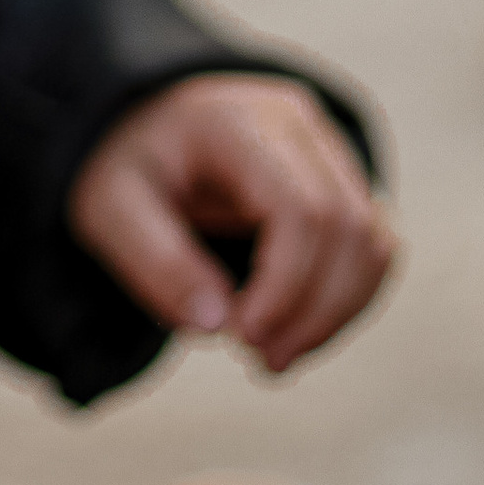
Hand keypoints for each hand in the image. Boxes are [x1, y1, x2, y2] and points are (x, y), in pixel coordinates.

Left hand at [69, 74, 391, 372]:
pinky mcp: (342, 184)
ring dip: (337, 312)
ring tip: (277, 357)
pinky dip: (345, 299)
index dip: (285, 286)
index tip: (242, 338)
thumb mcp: (111, 209)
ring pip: (373, 241)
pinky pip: (372, 246)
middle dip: (313, 311)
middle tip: (262, 362)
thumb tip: (216, 327)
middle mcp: (299, 126)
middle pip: (347, 228)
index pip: (300, 208)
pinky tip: (299, 333)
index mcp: (239, 122)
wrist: (144, 126)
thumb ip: (157, 264)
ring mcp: (329, 151)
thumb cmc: (128, 166)